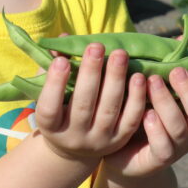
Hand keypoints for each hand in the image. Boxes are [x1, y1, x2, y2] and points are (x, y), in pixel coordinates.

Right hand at [34, 43, 146, 163]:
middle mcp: (73, 137)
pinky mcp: (119, 141)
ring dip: (116, 80)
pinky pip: (130, 119)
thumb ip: (55, 67)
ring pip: (109, 110)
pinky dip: (136, 98)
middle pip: (82, 106)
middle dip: (90, 74)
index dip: (55, 84)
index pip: (49, 107)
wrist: (75, 148)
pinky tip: (139, 76)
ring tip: (120, 54)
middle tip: (96, 46)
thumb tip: (64, 38)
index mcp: (50, 126)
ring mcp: (98, 141)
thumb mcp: (50, 92)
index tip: (62, 60)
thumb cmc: (60, 108)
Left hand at [101, 66, 187, 179]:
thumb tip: (182, 37)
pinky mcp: (159, 158)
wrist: (122, 148)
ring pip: (180, 128)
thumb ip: (171, 63)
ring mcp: (179, 146)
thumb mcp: (158, 84)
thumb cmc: (145, 107)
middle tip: (176, 71)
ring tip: (151, 81)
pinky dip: (156, 129)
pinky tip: (145, 113)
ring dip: (167, 102)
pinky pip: (164, 147)